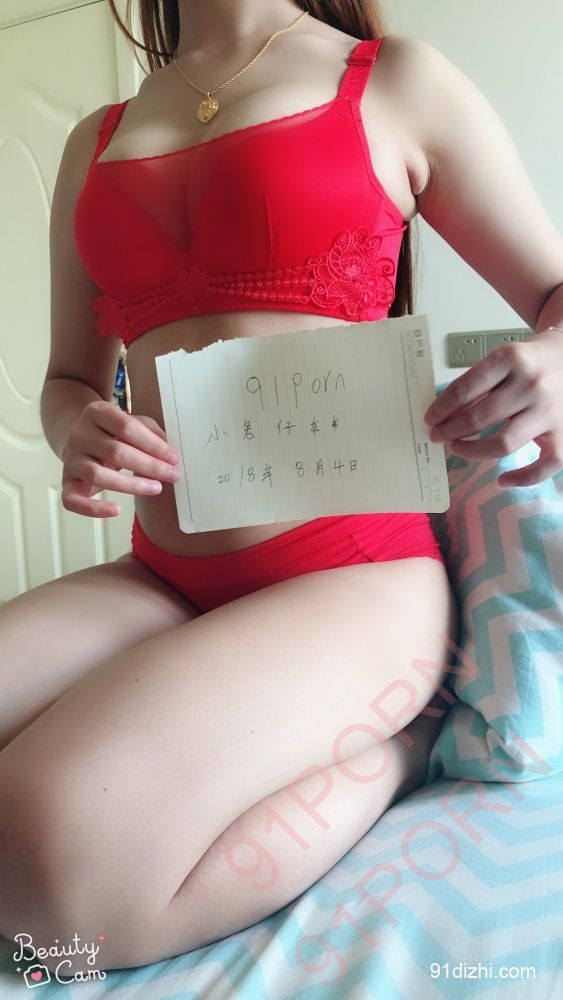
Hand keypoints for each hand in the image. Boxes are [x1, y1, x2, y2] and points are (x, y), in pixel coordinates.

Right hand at [61, 401, 179, 516]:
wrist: (80, 441)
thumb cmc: (113, 434)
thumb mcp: (131, 423)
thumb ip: (150, 432)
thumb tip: (169, 452)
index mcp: (96, 412)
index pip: (127, 427)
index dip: (153, 444)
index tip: (173, 458)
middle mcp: (79, 434)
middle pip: (116, 452)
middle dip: (149, 465)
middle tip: (172, 475)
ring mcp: (70, 459)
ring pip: (98, 476)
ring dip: (132, 485)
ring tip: (156, 488)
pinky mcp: (67, 483)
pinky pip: (73, 500)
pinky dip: (94, 509)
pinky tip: (116, 510)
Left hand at [423, 328, 562, 487]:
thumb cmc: (534, 361)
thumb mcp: (504, 360)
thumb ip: (478, 384)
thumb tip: (445, 414)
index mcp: (511, 359)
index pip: (464, 389)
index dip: (441, 408)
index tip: (430, 419)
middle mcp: (531, 385)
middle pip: (479, 418)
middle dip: (450, 431)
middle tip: (437, 436)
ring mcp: (549, 411)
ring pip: (503, 444)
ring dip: (472, 451)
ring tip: (457, 448)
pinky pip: (543, 465)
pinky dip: (522, 478)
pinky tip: (502, 481)